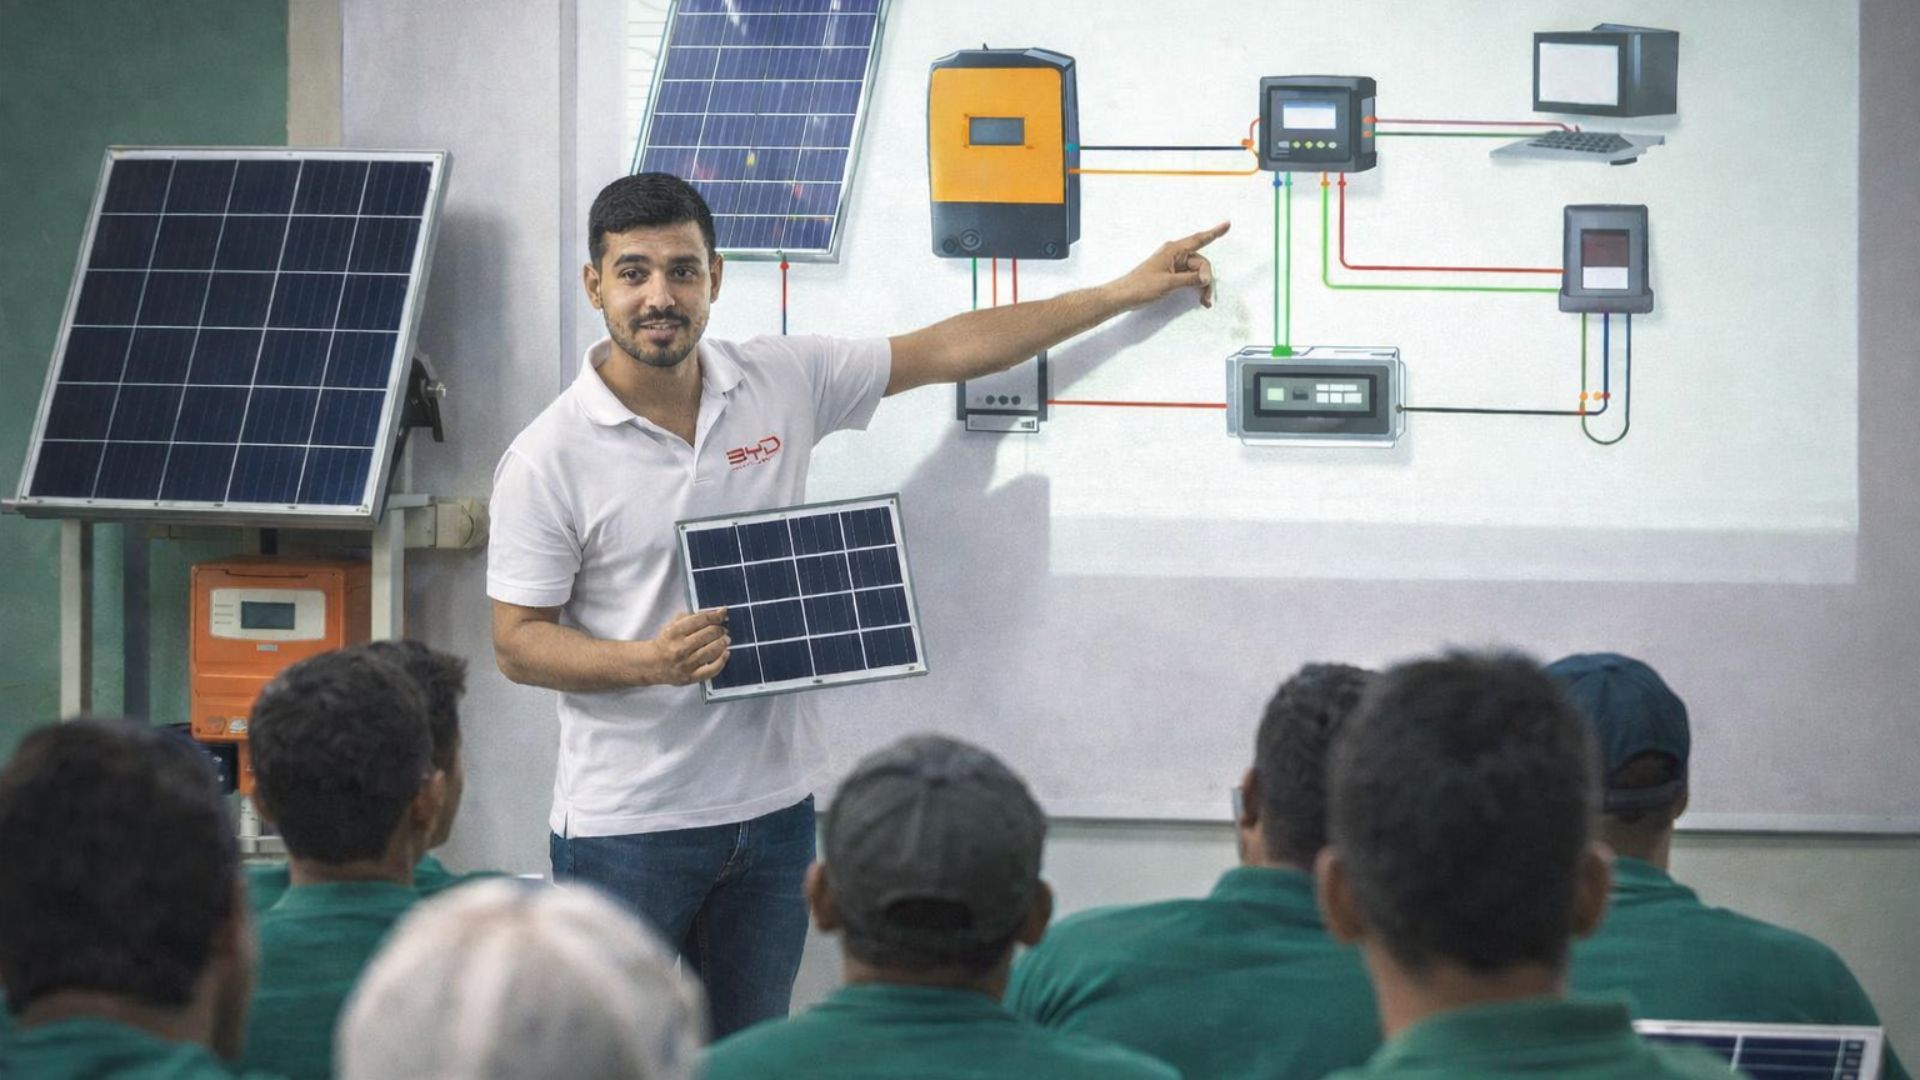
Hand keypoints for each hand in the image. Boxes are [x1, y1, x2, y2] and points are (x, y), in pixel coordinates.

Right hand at [644, 608, 728, 684]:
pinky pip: (711, 670)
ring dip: (723, 643)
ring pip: (712, 651)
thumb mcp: (672, 625)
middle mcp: (679, 648)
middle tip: (722, 630)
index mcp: (674, 632)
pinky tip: (726, 653)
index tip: (723, 613)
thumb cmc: (666, 642)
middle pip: (709, 634)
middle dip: (720, 630)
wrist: (652, 664)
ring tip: (725, 640)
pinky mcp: (690, 677)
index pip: (701, 620)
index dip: (715, 615)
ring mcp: (685, 664)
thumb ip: (691, 617)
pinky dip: (722, 661)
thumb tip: (717, 613)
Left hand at [1107, 221, 1229, 311]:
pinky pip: (1189, 278)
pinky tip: (1199, 299)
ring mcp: (1173, 265)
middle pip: (1201, 263)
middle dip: (1207, 279)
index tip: (1227, 225)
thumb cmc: (1141, 286)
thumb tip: (1207, 278)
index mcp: (1173, 250)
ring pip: (1197, 272)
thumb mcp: (1169, 283)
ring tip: (1204, 301)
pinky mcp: (1171, 275)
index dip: (1214, 233)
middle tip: (1206, 297)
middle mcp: (1175, 255)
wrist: (1124, 296)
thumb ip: (1190, 279)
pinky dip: (1195, 287)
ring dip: (1202, 286)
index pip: (1199, 239)